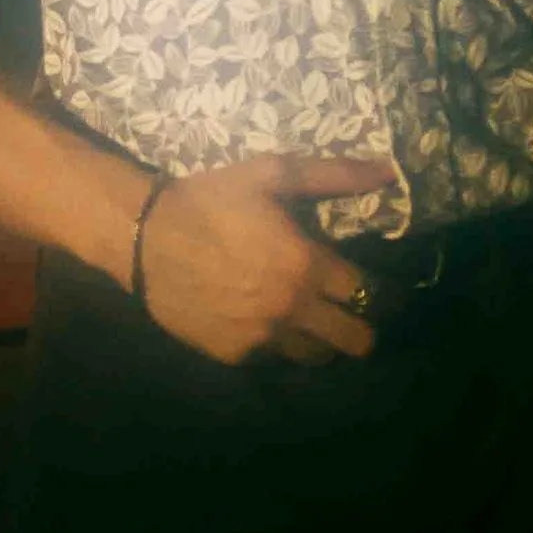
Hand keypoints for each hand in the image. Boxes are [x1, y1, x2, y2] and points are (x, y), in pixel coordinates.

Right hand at [136, 152, 396, 366]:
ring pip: (317, 357)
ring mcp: (262, 337)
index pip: (372, 294)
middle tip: (357, 314)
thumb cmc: (212, 200)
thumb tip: (389, 172)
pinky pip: (274, 359)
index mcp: (307, 264)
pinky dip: (279, 344)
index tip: (388, 290)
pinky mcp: (234, 354)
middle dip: (365, 329)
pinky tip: (267, 321)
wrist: (144, 235)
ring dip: (323, 341)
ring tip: (314, 321)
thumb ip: (334, 175)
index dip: (387, 294)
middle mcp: (291, 308)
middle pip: (355, 342)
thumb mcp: (272, 174)